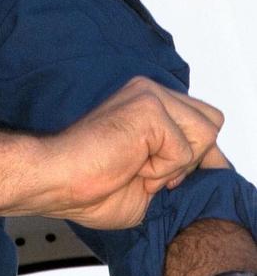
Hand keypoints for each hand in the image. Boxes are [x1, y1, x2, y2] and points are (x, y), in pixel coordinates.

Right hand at [42, 77, 224, 229]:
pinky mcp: (149, 108)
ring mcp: (150, 96)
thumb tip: (218, 165)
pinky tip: (130, 165)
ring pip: (204, 135)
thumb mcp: (153, 179)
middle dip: (190, 157)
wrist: (57, 179)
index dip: (195, 156)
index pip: (202, 122)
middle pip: (211, 123)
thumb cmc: (93, 183)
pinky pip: (183, 150)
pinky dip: (161, 170)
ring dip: (176, 165)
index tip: (166, 179)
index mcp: (149, 103)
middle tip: (150, 172)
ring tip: (138, 168)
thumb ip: (183, 165)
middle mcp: (151, 92)